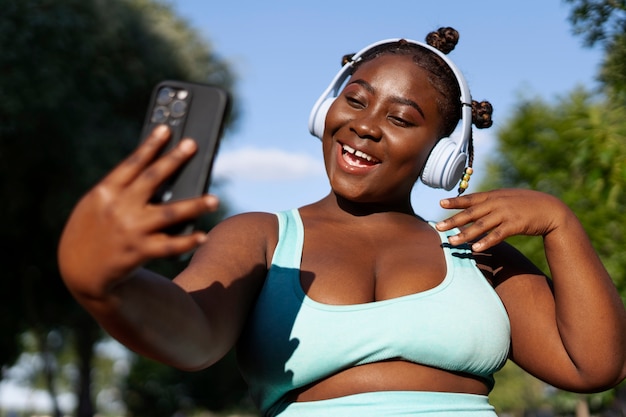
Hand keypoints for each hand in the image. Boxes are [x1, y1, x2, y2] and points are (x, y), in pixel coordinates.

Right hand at [58, 125, 218, 290]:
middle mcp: (118, 208)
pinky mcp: (138, 252)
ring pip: (168, 214)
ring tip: (214, 200)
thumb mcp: (96, 206)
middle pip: (152, 179)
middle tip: (192, 145)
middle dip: (173, 160)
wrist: (78, 271)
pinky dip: (187, 241)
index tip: (166, 129)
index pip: (132, 164)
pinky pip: (169, 246)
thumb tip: (157, 174)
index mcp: (105, 193)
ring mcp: (129, 230)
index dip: (150, 145)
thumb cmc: (92, 232)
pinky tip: (203, 235)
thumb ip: (120, 190)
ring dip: (194, 206)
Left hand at [435, 188, 569, 251]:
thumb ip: (490, 202)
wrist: (551, 210)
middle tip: (437, 227)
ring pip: (481, 225)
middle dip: (453, 220)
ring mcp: (506, 213)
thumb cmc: (526, 205)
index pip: (470, 198)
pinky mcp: (515, 225)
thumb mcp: (507, 198)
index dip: (455, 201)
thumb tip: (473, 207)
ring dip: (465, 234)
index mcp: (494, 195)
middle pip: (471, 213)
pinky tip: (475, 248)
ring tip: (452, 242)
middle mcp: (497, 203)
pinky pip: (497, 235)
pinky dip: (486, 242)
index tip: (440, 203)